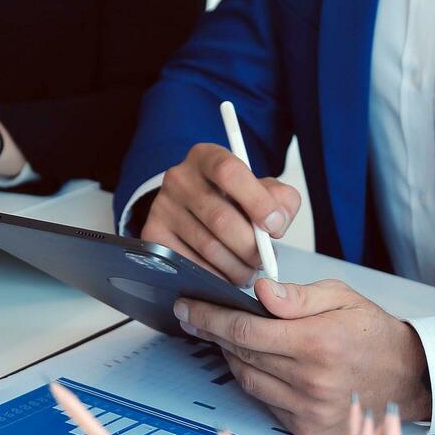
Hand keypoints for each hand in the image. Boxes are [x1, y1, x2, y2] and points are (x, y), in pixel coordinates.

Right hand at [139, 142, 301, 285]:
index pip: (229, 171)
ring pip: (208, 247)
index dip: (257, 201)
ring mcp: (163, 207)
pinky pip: (190, 265)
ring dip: (236, 267)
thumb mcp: (262, 190)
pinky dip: (215, 277)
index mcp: (207, 157)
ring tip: (249, 270)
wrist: (195, 210)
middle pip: (220, 218)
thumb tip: (277, 222)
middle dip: (250, 247)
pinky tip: (226, 274)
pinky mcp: (154, 235)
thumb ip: (281, 200)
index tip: (274, 226)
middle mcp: (179, 178)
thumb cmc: (233, 200)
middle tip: (264, 260)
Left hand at [174, 278, 431, 434]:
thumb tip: (260, 290)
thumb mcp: (340, 296)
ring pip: (246, 380)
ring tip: (231, 337)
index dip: (209, 317)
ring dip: (232, 356)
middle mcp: (309, 380)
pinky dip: (254, 380)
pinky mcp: (305, 428)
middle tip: (199, 317)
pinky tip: (258, 363)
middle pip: (240, 354)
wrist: (407, 377)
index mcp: (316, 343)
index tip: (188, 307)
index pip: (244, 329)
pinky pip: (263, 401)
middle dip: (214, 333)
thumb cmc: (373, 333)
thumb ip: (297, 296)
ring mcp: (306, 408)